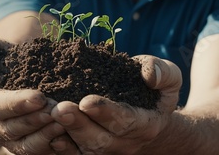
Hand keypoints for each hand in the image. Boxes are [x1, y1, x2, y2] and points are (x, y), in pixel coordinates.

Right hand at [0, 37, 66, 154]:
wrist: (19, 72)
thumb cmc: (3, 58)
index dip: (18, 104)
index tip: (40, 96)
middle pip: (14, 130)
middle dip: (37, 120)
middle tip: (58, 109)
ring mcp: (12, 141)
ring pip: (29, 146)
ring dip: (48, 135)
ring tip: (67, 121)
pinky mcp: (31, 147)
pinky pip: (43, 152)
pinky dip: (57, 146)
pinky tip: (72, 133)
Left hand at [49, 55, 181, 154]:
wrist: (149, 115)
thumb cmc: (155, 90)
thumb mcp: (169, 76)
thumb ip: (162, 72)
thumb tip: (148, 76)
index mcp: (146, 124)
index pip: (125, 121)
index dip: (105, 112)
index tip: (86, 101)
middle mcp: (126, 143)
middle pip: (100, 140)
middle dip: (78, 124)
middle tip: (60, 108)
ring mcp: (108, 150)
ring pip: (85, 150)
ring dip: (66, 135)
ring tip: (51, 116)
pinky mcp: (92, 151)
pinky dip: (62, 147)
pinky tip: (49, 134)